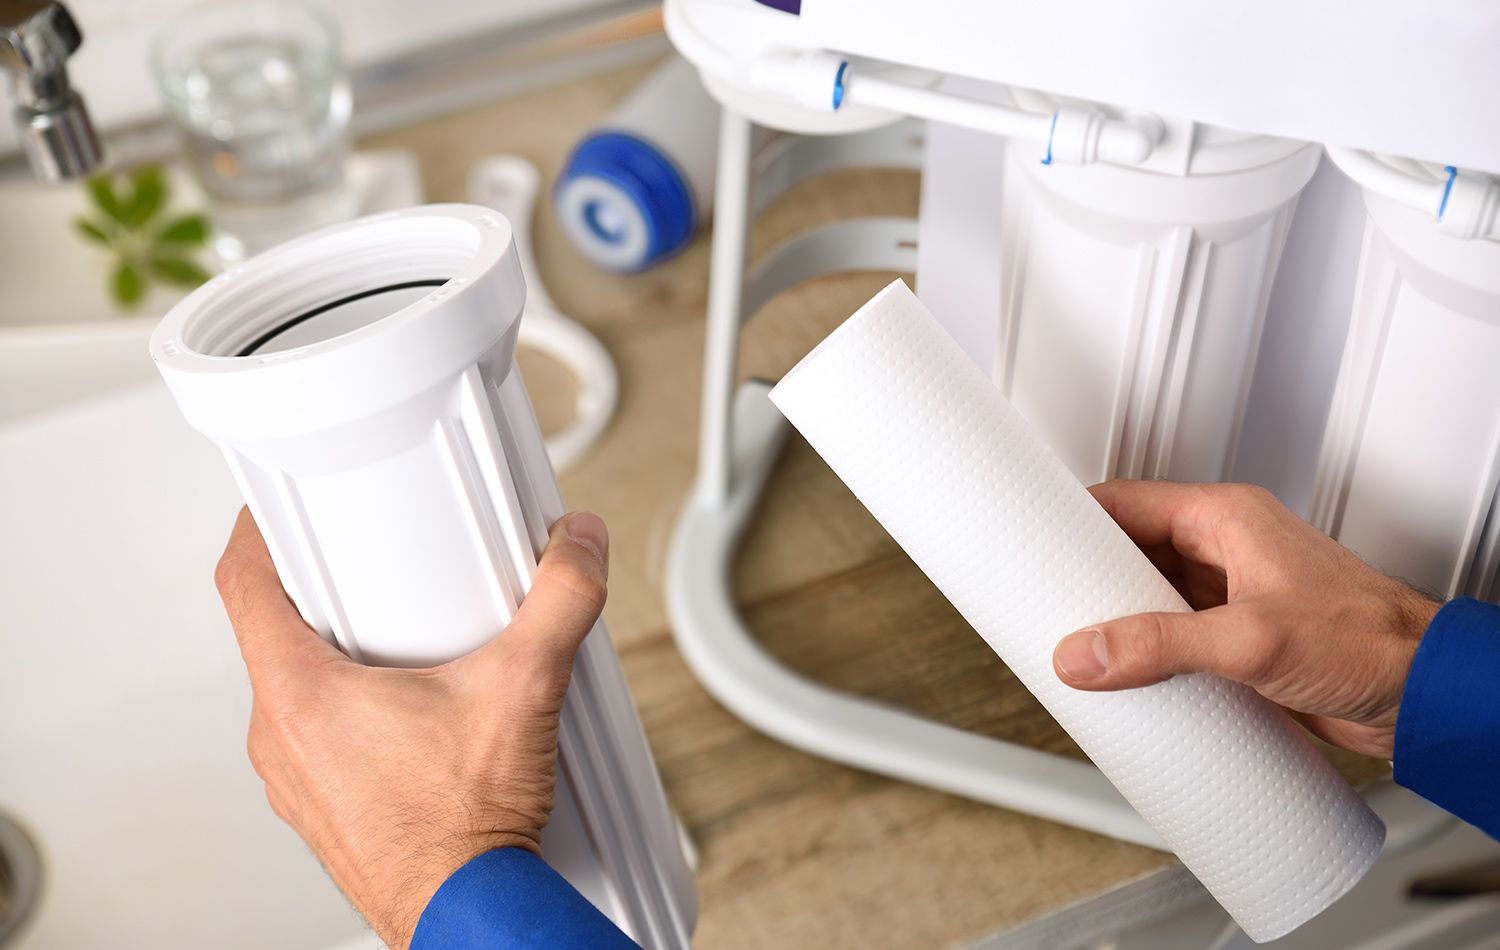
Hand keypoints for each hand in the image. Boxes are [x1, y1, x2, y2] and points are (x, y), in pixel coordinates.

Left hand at [214, 507, 610, 948]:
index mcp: (302, 695)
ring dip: (340, 663)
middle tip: (371, 576)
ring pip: (297, 694)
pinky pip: (319, 742)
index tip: (271, 514)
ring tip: (405, 650)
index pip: (243, 587)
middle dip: (323, 599)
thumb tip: (574, 549)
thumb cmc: (465, 832)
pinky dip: (354, 717)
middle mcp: (282, 739)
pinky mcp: (323, 810)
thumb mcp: (524, 689)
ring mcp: (296, 780)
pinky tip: (415, 722)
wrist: (466, 915)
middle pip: (273, 637)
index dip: (255, 534)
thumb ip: (559, 603)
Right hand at [1052, 480, 1438, 758]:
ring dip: (1116, 620)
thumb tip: (1087, 653)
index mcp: (1226, 519)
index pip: (1126, 502)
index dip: (1072, 519)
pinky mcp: (1239, 639)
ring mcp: (1232, 595)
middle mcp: (1226, 550)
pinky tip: (1129, 677)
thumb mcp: (1251, 640)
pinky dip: (1146, 653)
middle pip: (1130, 552)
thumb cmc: (1371, 641)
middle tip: (1046, 603)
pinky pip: (1173, 637)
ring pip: (1149, 596)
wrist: (1426, 694)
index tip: (1031, 540)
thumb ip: (1160, 646)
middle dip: (1087, 578)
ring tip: (1078, 643)